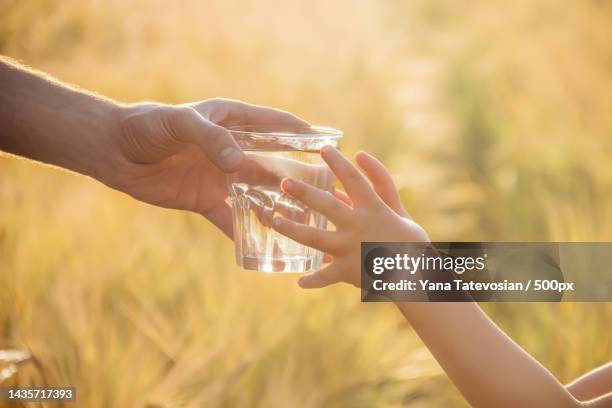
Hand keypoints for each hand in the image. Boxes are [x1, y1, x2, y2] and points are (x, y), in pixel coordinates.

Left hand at [98, 98, 306, 237]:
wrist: (114, 151)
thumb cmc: (147, 126)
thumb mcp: (179, 123)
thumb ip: (210, 138)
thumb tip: (239, 163)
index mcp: (232, 122)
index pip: (276, 124)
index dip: (303, 132)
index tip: (328, 143)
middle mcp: (232, 149)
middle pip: (274, 163)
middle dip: (298, 175)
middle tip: (326, 190)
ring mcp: (221, 176)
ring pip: (258, 193)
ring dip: (278, 205)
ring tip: (304, 221)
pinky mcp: (204, 199)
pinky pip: (230, 218)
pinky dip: (245, 231)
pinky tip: (264, 246)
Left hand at [271, 146, 428, 287]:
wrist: (420, 276)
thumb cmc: (412, 241)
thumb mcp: (399, 211)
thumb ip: (380, 188)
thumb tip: (359, 162)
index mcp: (374, 209)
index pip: (353, 179)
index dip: (338, 162)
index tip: (324, 148)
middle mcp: (358, 226)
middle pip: (326, 205)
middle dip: (304, 192)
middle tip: (284, 183)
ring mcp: (350, 249)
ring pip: (314, 238)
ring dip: (293, 229)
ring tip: (275, 221)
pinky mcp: (347, 271)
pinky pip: (324, 276)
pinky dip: (312, 280)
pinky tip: (299, 281)